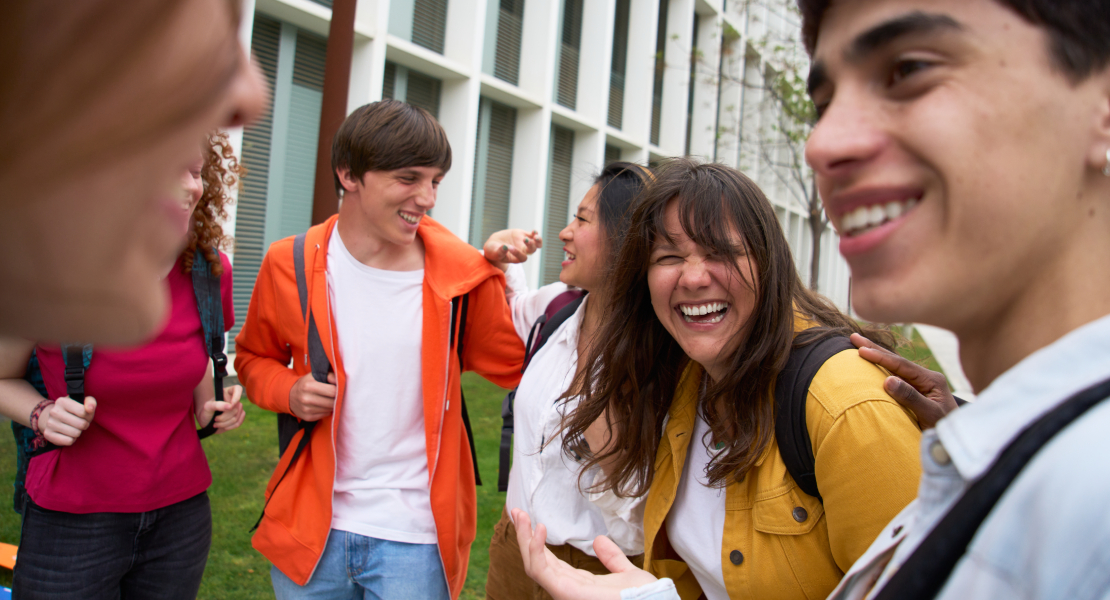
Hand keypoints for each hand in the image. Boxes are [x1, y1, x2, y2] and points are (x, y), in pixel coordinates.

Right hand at [41, 396, 96, 445]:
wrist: (54, 418)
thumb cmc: (73, 410)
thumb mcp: (82, 402)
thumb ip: (90, 402)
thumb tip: (90, 409)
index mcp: (62, 401)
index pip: (83, 412)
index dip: (88, 416)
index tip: (84, 415)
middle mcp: (54, 412)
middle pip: (81, 424)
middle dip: (85, 425)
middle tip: (80, 423)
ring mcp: (50, 423)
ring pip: (76, 433)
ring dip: (78, 432)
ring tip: (74, 428)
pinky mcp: (48, 434)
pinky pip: (69, 441)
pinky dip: (72, 439)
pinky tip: (68, 434)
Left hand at [197, 385, 245, 432]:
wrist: (206, 422)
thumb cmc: (206, 412)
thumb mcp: (207, 407)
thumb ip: (217, 405)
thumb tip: (230, 406)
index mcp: (226, 393)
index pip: (237, 389)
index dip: (237, 396)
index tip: (231, 405)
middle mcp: (234, 399)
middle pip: (236, 408)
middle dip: (224, 417)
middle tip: (215, 419)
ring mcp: (238, 408)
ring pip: (236, 417)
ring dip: (225, 423)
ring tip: (216, 424)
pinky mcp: (239, 416)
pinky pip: (239, 422)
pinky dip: (230, 427)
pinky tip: (223, 427)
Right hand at [289, 372, 336, 420]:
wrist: (290, 395)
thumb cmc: (306, 384)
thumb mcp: (315, 376)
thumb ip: (329, 376)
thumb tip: (340, 381)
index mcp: (309, 386)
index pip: (333, 391)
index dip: (339, 390)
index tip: (339, 388)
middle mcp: (306, 398)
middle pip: (332, 402)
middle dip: (337, 399)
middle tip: (336, 395)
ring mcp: (306, 409)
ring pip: (329, 409)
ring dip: (332, 405)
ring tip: (329, 399)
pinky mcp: (307, 417)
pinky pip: (325, 415)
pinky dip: (326, 410)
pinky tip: (322, 405)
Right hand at [483, 229, 541, 268]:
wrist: (494, 244)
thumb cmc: (494, 251)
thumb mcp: (495, 253)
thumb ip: (500, 252)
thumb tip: (505, 248)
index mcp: (517, 258)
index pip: (521, 257)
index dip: (517, 253)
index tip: (509, 247)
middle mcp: (523, 252)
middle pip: (531, 251)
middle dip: (530, 245)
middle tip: (525, 240)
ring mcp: (524, 243)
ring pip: (535, 244)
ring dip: (538, 241)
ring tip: (536, 237)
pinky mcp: (523, 235)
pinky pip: (532, 235)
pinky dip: (535, 233)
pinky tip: (534, 231)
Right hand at [513, 508, 656, 599]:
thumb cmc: (642, 598)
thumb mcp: (626, 573)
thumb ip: (612, 558)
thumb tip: (598, 541)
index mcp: (578, 585)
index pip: (549, 562)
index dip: (537, 542)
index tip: (531, 521)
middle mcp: (567, 589)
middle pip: (536, 561)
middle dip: (524, 536)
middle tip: (516, 512)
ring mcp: (564, 591)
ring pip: (533, 564)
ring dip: (524, 538)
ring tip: (520, 515)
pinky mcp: (565, 591)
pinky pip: (541, 570)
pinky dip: (535, 549)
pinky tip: (538, 529)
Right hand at [851, 333, 958, 428]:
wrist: (954, 443)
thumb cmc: (944, 430)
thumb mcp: (929, 415)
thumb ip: (911, 397)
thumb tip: (888, 380)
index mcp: (931, 379)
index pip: (902, 365)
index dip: (881, 357)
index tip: (861, 350)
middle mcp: (926, 378)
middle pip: (897, 360)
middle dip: (875, 348)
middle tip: (854, 337)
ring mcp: (920, 384)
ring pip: (895, 367)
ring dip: (877, 356)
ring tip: (859, 346)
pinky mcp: (915, 392)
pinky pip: (896, 377)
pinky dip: (881, 369)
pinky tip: (872, 365)